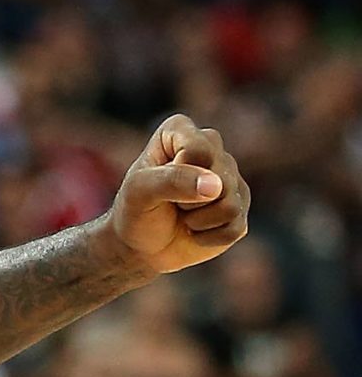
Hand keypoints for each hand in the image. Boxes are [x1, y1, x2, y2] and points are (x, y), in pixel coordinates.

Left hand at [107, 115, 249, 276]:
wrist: (140, 246)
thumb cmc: (135, 211)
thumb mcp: (139, 192)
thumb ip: (172, 181)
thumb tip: (215, 186)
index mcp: (180, 130)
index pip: (198, 150)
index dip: (178, 174)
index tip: (156, 180)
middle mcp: (211, 148)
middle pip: (219, 179)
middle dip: (187, 201)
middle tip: (170, 202)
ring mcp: (230, 177)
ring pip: (230, 206)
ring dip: (197, 221)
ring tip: (182, 215)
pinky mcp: (241, 207)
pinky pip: (234, 228)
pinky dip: (207, 238)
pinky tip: (195, 230)